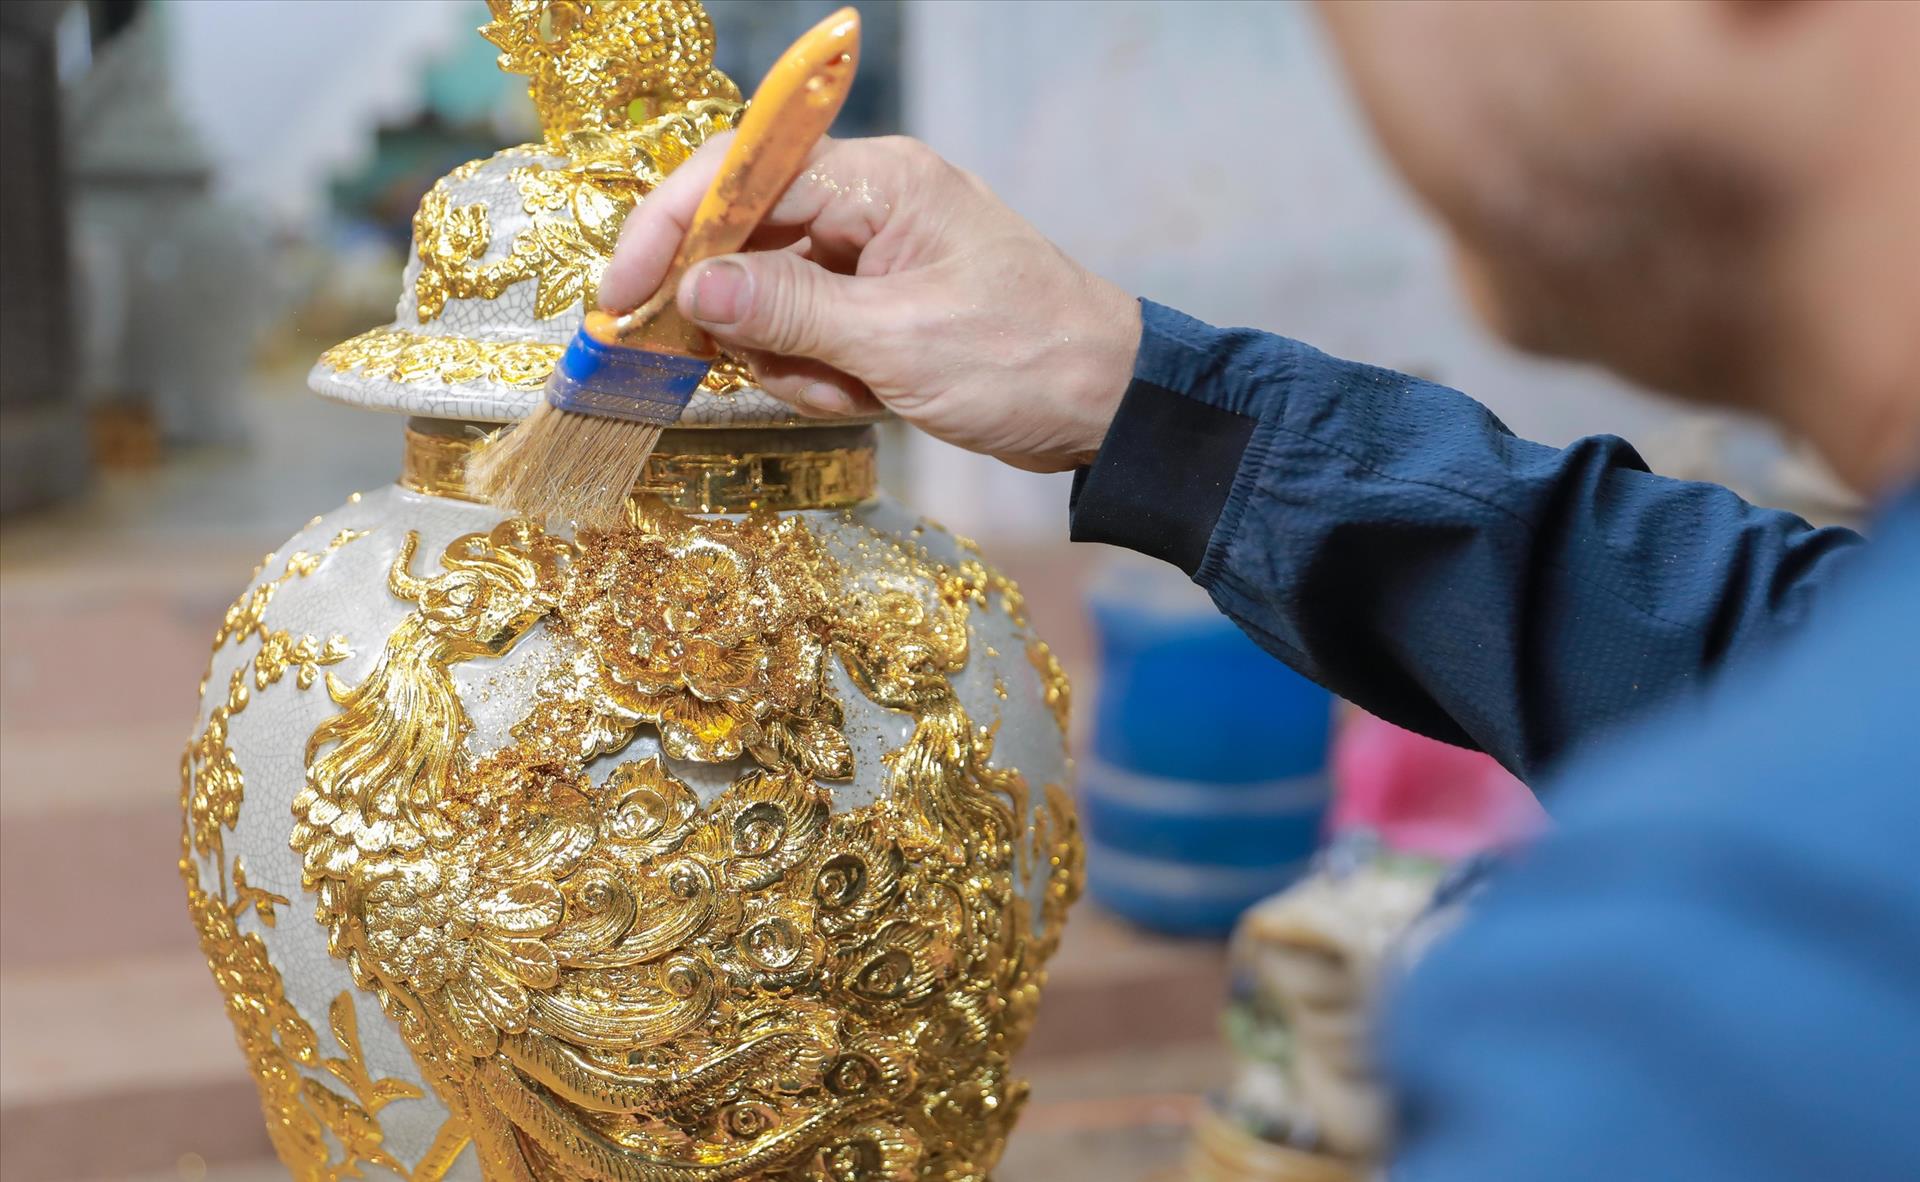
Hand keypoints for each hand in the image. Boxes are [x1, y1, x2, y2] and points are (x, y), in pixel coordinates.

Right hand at [599, 134, 1141, 471]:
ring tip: (852, 391)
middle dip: (740, 319)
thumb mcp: (897, 341)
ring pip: (764, 303)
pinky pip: (802, 338)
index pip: (741, 177)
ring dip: (790, 362)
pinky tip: (868, 398)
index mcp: (876, 180)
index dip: (670, 230)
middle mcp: (865, 204)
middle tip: (751, 369)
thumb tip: (692, 291)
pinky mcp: (872, 309)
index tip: (621, 296)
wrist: (1106, 407)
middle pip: (742, 242)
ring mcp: (867, 258)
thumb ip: (788, 313)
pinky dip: (819, 378)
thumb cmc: (1024, 358)